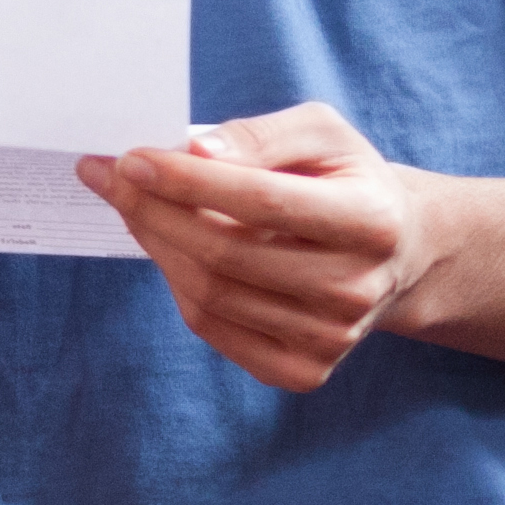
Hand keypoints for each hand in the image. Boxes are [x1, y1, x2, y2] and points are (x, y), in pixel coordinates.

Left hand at [78, 105, 446, 392]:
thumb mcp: (320, 134)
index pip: (262, 201)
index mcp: (372, 222)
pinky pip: (213, 327)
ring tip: (134, 204)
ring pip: (209, 294)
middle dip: (152, 211)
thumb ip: (261, 136)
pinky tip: (169, 247)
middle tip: (110, 178)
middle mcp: (356, 289)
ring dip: (156, 244)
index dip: (188, 181)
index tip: (130, 159)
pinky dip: (177, 283)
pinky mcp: (302, 370)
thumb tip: (196, 151)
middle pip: (225, 254)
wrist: (393, 252)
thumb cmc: (344, 180)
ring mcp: (330, 338)